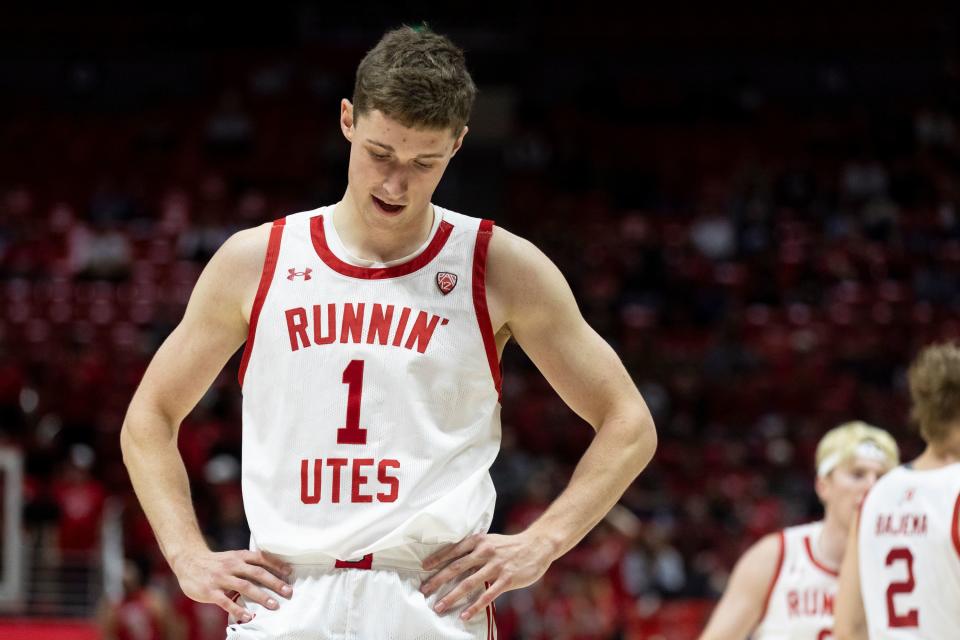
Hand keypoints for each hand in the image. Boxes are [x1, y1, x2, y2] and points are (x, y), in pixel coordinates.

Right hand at [171, 549, 293, 621]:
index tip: (290, 573)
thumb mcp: (232, 557)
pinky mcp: (210, 591)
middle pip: (257, 573)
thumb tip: (271, 573)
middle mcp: (232, 565)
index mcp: (239, 556)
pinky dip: (238, 610)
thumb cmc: (216, 562)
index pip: (262, 558)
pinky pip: (226, 602)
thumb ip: (248, 564)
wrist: (188, 561)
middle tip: (288, 592)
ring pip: (245, 586)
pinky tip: (249, 617)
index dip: (277, 565)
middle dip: (274, 582)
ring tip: (274, 605)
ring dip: (261, 596)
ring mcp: (221, 578)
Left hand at [419, 531, 553, 620]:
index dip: (437, 559)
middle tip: (424, 591)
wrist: (537, 545)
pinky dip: (474, 607)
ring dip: (451, 596)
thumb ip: (474, 548)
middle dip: (438, 580)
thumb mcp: (490, 540)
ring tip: (439, 607)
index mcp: (479, 541)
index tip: (423, 568)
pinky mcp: (507, 579)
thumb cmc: (510, 545)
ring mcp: (496, 566)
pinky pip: (487, 595)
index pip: (453, 550)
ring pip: (468, 583)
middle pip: (456, 567)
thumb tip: (453, 560)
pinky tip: (464, 615)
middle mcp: (485, 552)